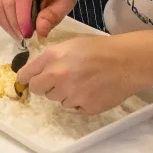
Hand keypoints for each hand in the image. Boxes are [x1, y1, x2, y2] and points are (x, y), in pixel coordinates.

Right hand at [0, 0, 77, 41]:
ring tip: (21, 37)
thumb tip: (40, 32)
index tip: (28, 34)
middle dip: (14, 23)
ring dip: (8, 24)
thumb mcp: (64, 2)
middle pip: (7, 1)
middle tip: (25, 38)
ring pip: (0, 5)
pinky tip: (16, 31)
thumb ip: (52, 16)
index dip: (22, 16)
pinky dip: (5, 22)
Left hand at [17, 35, 144, 114]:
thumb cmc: (99, 48)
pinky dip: (80, 101)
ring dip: (64, 93)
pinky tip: (91, 89)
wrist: (127, 61)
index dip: (26, 79)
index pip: (26, 76)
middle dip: (44, 86)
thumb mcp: (69, 45)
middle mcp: (58, 77)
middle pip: (39, 90)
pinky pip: (75, 107)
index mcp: (52, 57)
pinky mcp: (86, 107)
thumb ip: (50, 58)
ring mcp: (72, 94)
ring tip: (81, 81)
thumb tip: (36, 71)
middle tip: (57, 80)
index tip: (26, 81)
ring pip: (57, 100)